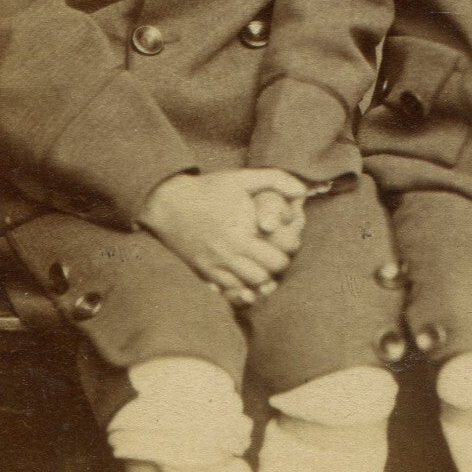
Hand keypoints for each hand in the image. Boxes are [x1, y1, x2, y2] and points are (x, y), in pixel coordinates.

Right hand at [137, 169, 305, 303]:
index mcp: (243, 231)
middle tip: (274, 254)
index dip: (287, 251)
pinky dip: (239, 288)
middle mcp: (229, 253)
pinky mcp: (203, 273)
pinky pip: (227, 293)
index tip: (285, 241)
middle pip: (266, 277)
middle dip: (275, 268)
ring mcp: (215, 265)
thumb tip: (303, 190)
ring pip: (248, 288)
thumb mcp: (241, 178)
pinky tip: (242, 275)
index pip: (278, 258)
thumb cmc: (208, 189)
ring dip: (259, 280)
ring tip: (261, 265)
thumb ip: (275, 179)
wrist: (168, 203)